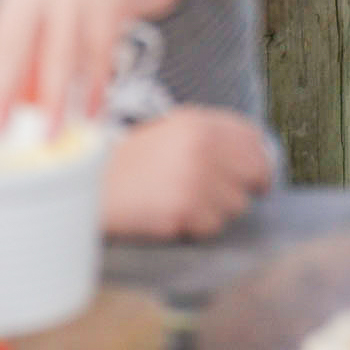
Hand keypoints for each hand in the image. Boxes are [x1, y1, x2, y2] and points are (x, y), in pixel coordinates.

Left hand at [0, 0, 181, 129]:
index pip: (0, 42)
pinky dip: (95, 86)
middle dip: (12, 94)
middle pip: (23, 47)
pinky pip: (99, 53)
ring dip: (57, 99)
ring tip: (51, 132)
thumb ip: (32, 45)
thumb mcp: (56, 5)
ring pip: (62, 55)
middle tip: (4, 131)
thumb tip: (4, 98)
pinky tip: (93, 110)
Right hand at [102, 107, 272, 239]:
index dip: (257, 157)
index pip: (253, 138)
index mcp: (198, 123)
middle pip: (255, 171)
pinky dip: (200, 227)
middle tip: (234, 195)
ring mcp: (195, 179)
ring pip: (237, 204)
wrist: (92, 187)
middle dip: (249, 186)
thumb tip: (253, 153)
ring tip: (189, 203)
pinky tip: (177, 216)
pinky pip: (214, 225)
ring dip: (219, 209)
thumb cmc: (130, 161)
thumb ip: (209, 136)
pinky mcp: (185, 210)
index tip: (253, 171)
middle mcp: (202, 147)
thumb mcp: (169, 130)